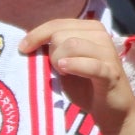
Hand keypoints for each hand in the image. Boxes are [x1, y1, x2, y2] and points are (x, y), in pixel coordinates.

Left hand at [23, 18, 134, 132]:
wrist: (112, 111)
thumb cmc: (86, 87)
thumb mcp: (65, 65)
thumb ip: (54, 52)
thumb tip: (32, 44)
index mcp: (90, 29)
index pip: (57, 23)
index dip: (37, 34)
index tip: (22, 48)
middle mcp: (101, 35)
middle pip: (61, 34)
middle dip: (51, 52)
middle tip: (56, 70)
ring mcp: (108, 53)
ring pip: (72, 45)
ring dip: (59, 60)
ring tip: (63, 73)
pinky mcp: (111, 72)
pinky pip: (90, 65)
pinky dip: (74, 65)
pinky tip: (64, 69)